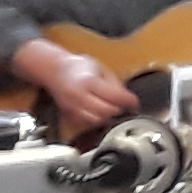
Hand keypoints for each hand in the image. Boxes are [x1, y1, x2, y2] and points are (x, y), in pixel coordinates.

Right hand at [18, 44, 135, 140]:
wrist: (55, 70)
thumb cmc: (79, 67)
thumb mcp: (101, 69)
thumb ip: (115, 84)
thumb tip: (128, 98)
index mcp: (89, 82)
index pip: (114, 96)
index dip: (129, 100)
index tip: (134, 102)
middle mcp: (78, 96)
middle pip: (106, 111)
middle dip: (118, 110)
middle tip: (124, 106)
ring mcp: (71, 107)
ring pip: (95, 121)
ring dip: (107, 117)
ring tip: (111, 109)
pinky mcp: (67, 115)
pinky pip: (84, 125)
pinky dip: (94, 122)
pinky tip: (98, 113)